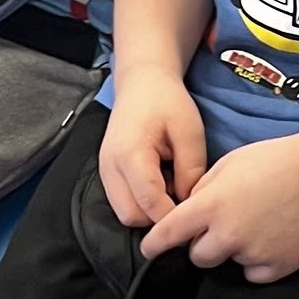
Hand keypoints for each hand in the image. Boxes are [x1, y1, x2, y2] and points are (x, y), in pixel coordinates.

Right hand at [99, 77, 206, 227]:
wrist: (142, 82)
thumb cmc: (167, 101)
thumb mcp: (190, 131)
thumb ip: (191, 170)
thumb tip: (189, 202)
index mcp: (130, 154)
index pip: (149, 203)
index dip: (173, 215)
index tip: (194, 211)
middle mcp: (110, 167)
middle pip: (131, 216)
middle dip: (158, 216)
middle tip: (182, 199)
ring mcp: (104, 170)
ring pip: (124, 213)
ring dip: (149, 211)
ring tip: (171, 188)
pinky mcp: (106, 172)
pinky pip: (122, 201)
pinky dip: (141, 202)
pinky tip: (160, 183)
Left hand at [138, 133, 298, 281]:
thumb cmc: (272, 161)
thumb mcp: (226, 165)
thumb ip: (201, 192)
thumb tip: (186, 214)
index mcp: (211, 206)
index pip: (169, 234)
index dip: (155, 244)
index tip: (149, 250)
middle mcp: (228, 234)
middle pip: (198, 256)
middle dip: (203, 243)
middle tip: (224, 224)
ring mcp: (254, 252)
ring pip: (228, 263)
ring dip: (233, 250)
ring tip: (256, 224)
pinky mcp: (277, 266)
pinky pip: (254, 274)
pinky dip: (258, 262)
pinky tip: (270, 238)